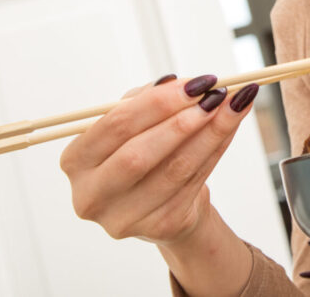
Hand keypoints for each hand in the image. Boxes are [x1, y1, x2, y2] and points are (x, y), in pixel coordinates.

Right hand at [59, 74, 259, 248]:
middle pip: (138, 155)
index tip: (194, 84)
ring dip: (209, 132)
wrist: (164, 201)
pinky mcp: (159, 227)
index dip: (157, 102)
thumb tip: (179, 83)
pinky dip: (216, 149)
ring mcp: (123, 218)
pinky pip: (193, 182)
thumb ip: (149, 99)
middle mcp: (91, 195)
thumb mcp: (137, 122)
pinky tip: (230, 128)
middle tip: (214, 95)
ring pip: (174, 169)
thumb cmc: (144, 151)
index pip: (115, 125)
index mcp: (76, 161)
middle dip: (181, 121)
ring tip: (232, 105)